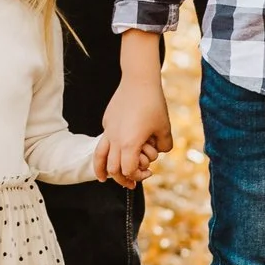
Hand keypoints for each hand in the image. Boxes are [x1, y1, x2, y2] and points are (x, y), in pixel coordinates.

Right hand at [97, 41, 172, 186]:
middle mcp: (115, 139)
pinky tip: (116, 149)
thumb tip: (160, 152)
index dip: (137, 177)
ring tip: (102, 178)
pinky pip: (105, 140)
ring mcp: (109, 130)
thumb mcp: (165, 128)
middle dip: (122, 179)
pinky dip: (109, 150)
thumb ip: (165, 145)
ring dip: (101, 170)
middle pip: (113, 169)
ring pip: (99, 156)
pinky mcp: (107, 121)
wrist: (139, 81)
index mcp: (129, 144)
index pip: (128, 171)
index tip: (148, 173)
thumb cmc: (154, 104)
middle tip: (131, 184)